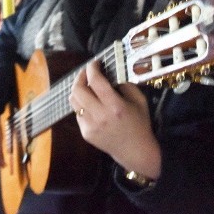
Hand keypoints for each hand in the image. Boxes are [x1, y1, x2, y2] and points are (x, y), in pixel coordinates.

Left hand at [69, 60, 160, 178]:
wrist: (135, 151)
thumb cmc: (139, 123)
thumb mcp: (139, 101)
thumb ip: (125, 85)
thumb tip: (109, 75)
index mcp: (115, 106)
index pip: (96, 81)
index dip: (92, 68)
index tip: (94, 63)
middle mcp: (100, 116)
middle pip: (78, 90)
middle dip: (79, 77)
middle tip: (86, 73)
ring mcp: (90, 126)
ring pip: (73, 101)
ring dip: (78, 90)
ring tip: (85, 86)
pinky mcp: (85, 133)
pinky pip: (77, 113)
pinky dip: (81, 104)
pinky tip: (90, 103)